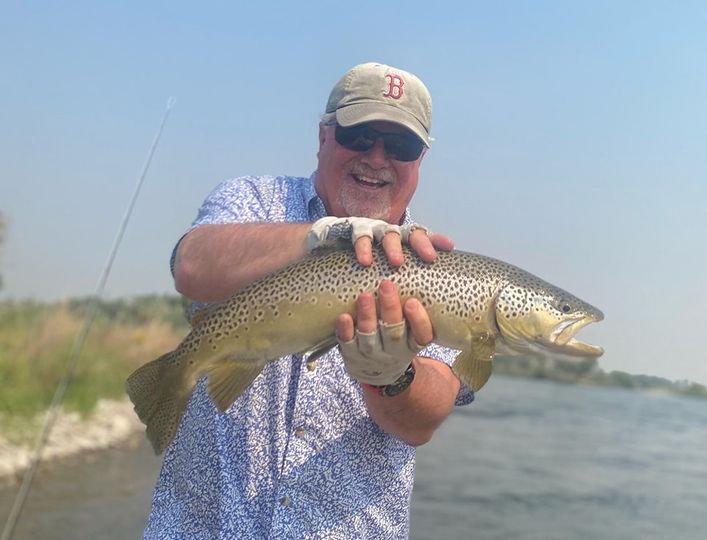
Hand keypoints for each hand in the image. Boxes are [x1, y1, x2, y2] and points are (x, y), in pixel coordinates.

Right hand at [307, 216, 453, 266]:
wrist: (323, 246)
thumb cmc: (356, 264)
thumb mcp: (379, 270)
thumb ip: (397, 278)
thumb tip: (418, 301)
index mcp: (399, 241)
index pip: (421, 237)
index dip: (435, 239)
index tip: (450, 246)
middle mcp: (388, 232)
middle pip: (410, 232)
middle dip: (421, 243)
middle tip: (430, 257)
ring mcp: (371, 228)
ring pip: (388, 233)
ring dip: (393, 247)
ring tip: (397, 262)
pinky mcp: (350, 228)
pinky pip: (360, 235)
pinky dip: (363, 247)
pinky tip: (365, 261)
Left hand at [336, 280, 433, 385]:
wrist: (379, 373)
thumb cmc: (397, 340)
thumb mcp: (412, 332)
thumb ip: (413, 310)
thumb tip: (418, 270)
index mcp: (413, 344)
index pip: (422, 335)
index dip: (418, 320)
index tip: (413, 302)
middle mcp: (394, 352)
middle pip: (393, 332)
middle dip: (390, 308)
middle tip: (386, 284)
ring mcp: (372, 355)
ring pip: (369, 337)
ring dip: (367, 316)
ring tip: (365, 296)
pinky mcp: (352, 355)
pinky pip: (347, 344)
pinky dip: (345, 331)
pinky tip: (343, 317)